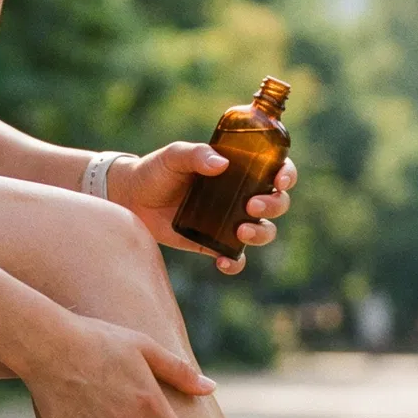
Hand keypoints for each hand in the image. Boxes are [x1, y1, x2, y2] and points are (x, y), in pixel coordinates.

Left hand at [107, 142, 296, 275]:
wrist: (131, 198)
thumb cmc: (156, 170)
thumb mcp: (174, 156)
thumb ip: (196, 154)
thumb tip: (221, 164)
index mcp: (238, 169)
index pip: (274, 169)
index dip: (286, 174)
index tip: (279, 179)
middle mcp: (240, 195)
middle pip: (277, 202)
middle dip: (273, 205)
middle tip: (251, 204)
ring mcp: (229, 220)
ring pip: (263, 231)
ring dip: (260, 233)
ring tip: (240, 230)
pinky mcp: (213, 243)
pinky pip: (235, 257)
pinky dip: (235, 263)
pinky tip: (223, 260)